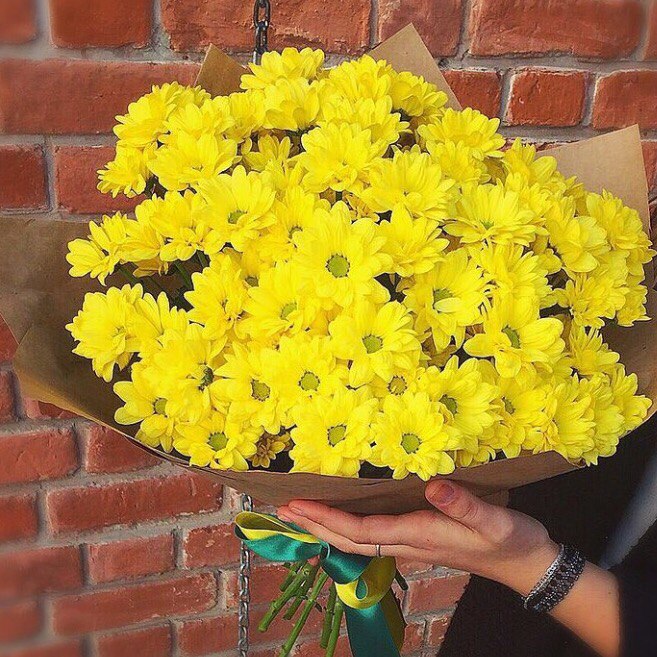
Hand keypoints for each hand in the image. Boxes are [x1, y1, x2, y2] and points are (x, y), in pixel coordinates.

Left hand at [278, 480, 558, 595]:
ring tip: (301, 515)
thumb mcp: (494, 519)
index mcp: (419, 535)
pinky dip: (347, 529)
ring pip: (357, 540)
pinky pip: (372, 538)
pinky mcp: (417, 540)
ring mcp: (411, 545)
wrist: (524, 564)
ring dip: (326, 528)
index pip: (361, 531)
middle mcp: (407, 544)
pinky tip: (341, 521)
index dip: (327, 518)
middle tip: (283, 510)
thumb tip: (432, 485)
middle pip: (349, 539)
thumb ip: (463, 504)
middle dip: (315, 525)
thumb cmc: (510, 540)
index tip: (298, 505)